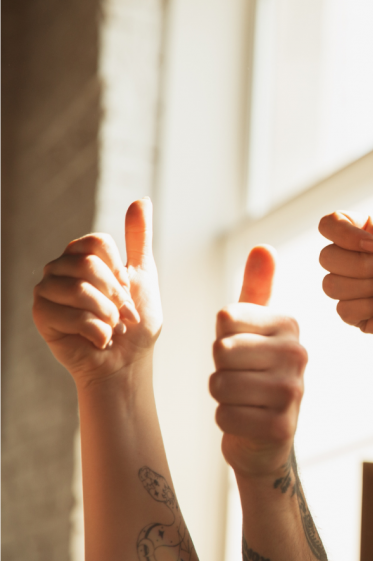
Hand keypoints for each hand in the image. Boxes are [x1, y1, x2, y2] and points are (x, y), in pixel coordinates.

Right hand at [32, 199, 160, 388]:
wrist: (127, 361)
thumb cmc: (135, 321)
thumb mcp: (143, 273)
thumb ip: (138, 237)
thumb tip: (142, 199)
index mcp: (81, 255)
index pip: (98, 243)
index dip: (120, 270)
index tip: (126, 289)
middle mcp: (59, 268)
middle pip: (89, 264)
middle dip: (116, 295)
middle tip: (122, 314)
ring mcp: (46, 290)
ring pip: (81, 289)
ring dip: (108, 314)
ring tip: (111, 326)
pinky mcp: (40, 315)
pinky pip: (71, 315)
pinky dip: (95, 331)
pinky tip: (97, 339)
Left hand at [211, 246, 305, 478]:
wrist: (267, 436)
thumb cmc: (255, 373)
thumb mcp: (256, 329)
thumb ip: (257, 288)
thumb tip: (264, 246)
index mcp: (289, 324)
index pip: (226, 318)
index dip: (222, 338)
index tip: (242, 350)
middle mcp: (297, 354)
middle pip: (221, 351)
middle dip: (220, 369)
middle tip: (241, 378)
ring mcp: (293, 391)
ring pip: (220, 384)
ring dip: (222, 397)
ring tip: (243, 399)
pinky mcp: (282, 426)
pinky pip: (225, 416)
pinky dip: (227, 421)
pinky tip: (247, 420)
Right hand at [318, 152, 372, 369]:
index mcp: (367, 233)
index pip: (328, 224)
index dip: (346, 236)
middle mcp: (356, 258)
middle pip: (325, 257)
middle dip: (363, 266)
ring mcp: (354, 287)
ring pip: (330, 284)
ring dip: (367, 287)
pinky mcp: (355, 314)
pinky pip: (341, 310)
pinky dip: (368, 307)